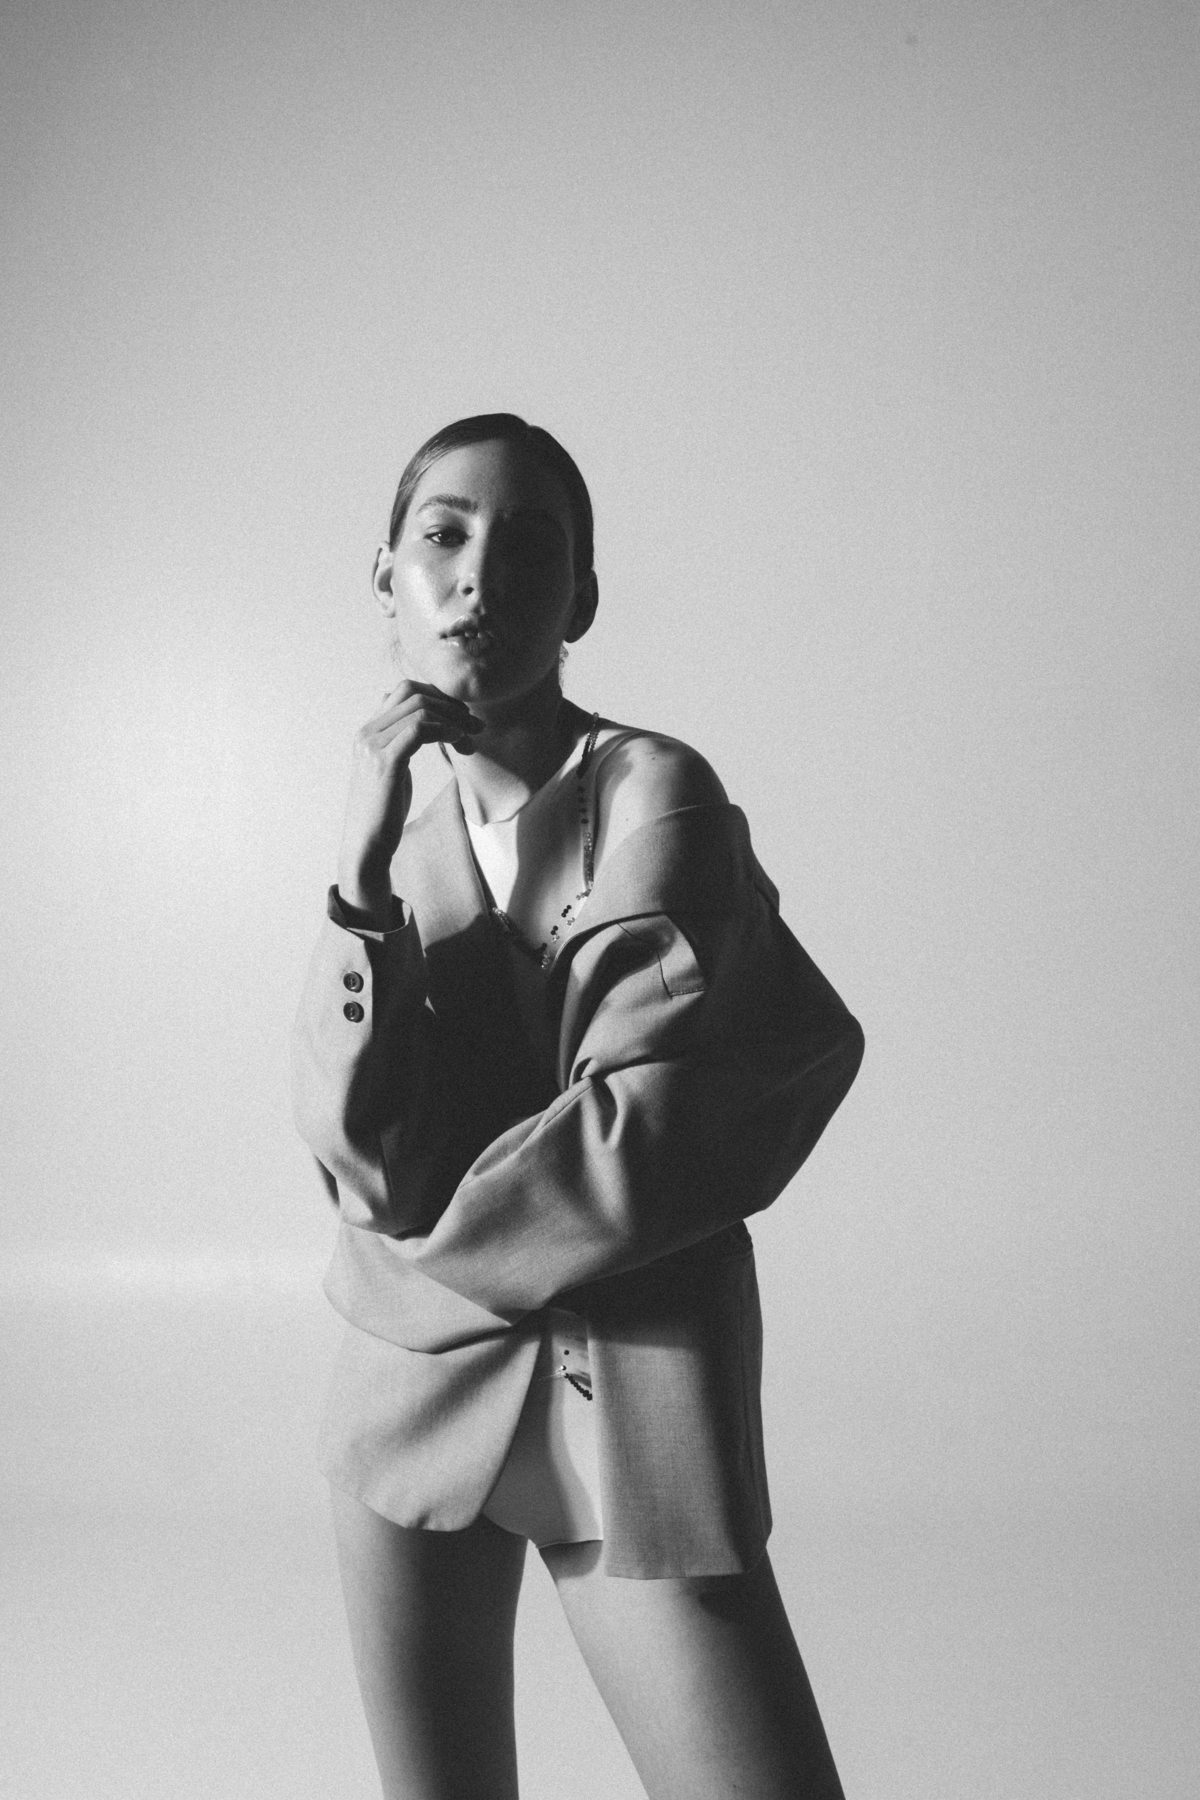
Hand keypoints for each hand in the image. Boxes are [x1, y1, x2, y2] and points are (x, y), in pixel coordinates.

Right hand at [337, 680, 482, 920]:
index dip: (437, 696)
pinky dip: (446, 730)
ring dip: (453, 718)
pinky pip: (420, 729)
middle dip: (449, 704)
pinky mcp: (385, 762)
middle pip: (412, 692)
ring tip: (471, 735)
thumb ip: (400, 743)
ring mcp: (373, 746)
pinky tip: (460, 742)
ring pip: (419, 708)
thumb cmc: (384, 812)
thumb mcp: (392, 769)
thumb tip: (420, 725)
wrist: (366, 845)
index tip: (461, 715)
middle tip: (474, 723)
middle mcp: (366, 733)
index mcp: (368, 732)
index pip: (403, 690)